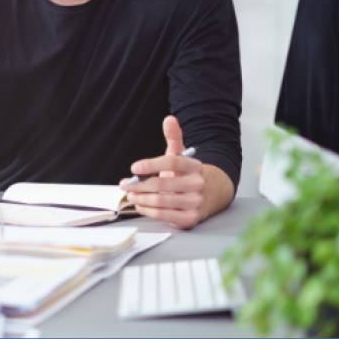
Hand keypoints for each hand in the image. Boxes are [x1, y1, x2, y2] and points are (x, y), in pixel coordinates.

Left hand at [119, 115, 204, 229]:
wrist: (212, 195)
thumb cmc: (188, 175)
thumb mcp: (182, 156)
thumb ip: (174, 138)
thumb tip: (169, 119)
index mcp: (195, 166)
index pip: (172, 162)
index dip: (151, 164)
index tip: (134, 168)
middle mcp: (198, 184)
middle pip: (163, 184)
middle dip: (139, 185)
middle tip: (126, 185)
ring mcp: (195, 202)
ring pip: (161, 201)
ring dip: (141, 198)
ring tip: (131, 195)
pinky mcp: (190, 219)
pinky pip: (164, 215)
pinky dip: (148, 211)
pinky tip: (141, 205)